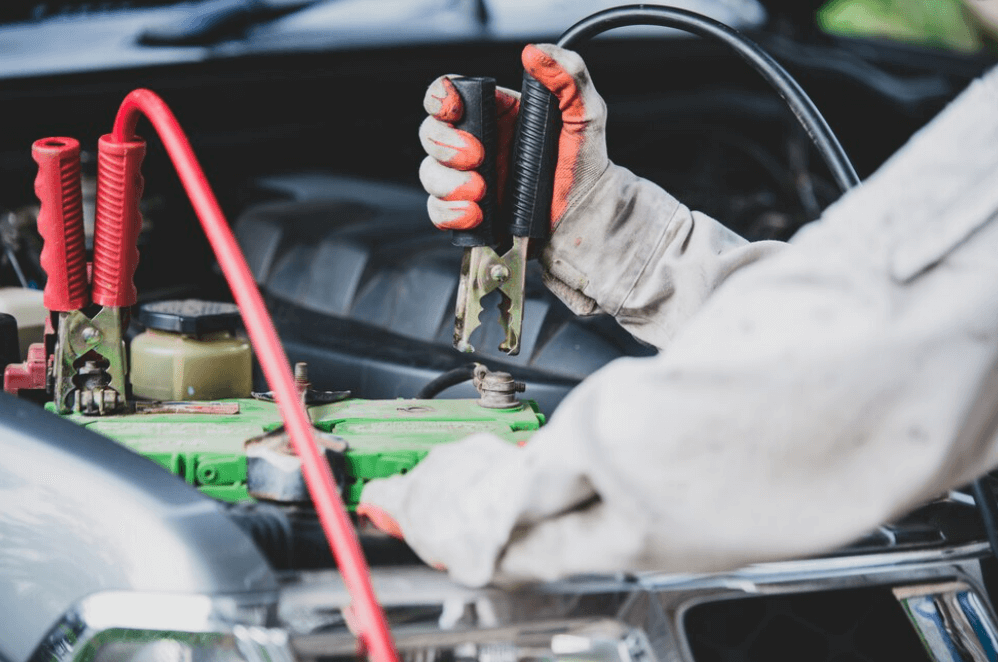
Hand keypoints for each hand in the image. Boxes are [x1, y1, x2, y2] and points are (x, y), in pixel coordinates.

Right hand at [419, 44, 609, 231]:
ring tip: (480, 192)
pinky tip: (475, 214)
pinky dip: (450, 213)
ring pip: (429, 173)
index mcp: (496, 114)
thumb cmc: (585, 166)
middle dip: (444, 144)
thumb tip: (537, 53)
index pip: (449, 93)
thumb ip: (568, 78)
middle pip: (430, 133)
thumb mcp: (586, 115)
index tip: (453, 109)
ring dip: (447, 182)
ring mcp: (469, 178)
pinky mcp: (467, 211)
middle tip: (476, 157)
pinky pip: (438, 211)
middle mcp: (477, 143)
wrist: (586, 215)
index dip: (439, 97)